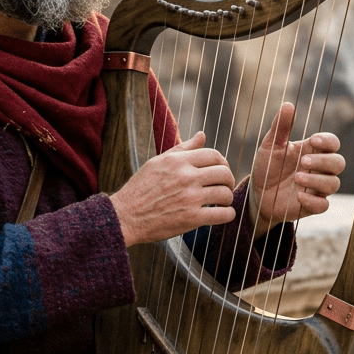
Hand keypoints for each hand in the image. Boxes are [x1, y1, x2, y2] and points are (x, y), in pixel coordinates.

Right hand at [110, 131, 235, 246]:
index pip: (214, 155)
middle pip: (224, 173)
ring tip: (221, 202)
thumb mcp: (158, 162)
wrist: (125, 216)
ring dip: (228, 199)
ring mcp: (190, 198)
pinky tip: (222, 214)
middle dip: (228, 181)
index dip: (222, 164)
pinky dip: (228, 214)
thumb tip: (202, 135)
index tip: (219, 173)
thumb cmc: (140, 189)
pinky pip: (223, 214)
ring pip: (226, 193)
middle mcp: (186, 176)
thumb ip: (183, 149)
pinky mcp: (192, 218)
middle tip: (224, 187)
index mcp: (178, 161)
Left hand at [250, 103, 343, 229]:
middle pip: (339, 163)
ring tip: (297, 178)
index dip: (328, 141)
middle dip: (324, 161)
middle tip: (303, 162)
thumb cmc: (267, 166)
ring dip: (317, 180)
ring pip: (333, 184)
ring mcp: (317, 187)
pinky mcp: (312, 205)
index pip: (332, 143)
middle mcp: (318, 169)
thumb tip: (288, 104)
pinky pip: (324, 205)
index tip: (313, 141)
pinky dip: (314, 201)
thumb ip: (280, 128)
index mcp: (312, 151)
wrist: (257, 193)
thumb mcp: (270, 146)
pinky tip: (299, 196)